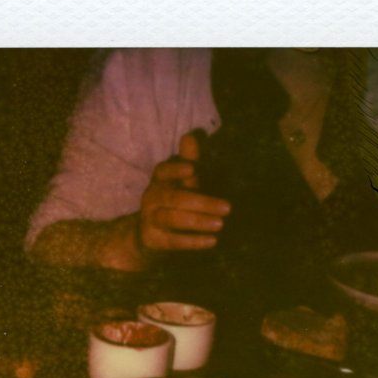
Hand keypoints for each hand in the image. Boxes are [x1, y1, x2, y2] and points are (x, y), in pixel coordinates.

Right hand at [135, 131, 230, 255]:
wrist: (149, 234)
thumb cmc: (174, 201)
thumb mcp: (182, 181)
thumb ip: (189, 161)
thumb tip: (192, 136)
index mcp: (160, 180)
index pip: (163, 171)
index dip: (176, 170)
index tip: (192, 169)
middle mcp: (151, 198)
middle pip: (174, 198)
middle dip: (201, 203)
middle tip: (227, 208)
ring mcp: (150, 219)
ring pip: (172, 219)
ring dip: (198, 222)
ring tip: (220, 224)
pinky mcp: (153, 239)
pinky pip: (173, 241)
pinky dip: (193, 242)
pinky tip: (212, 241)